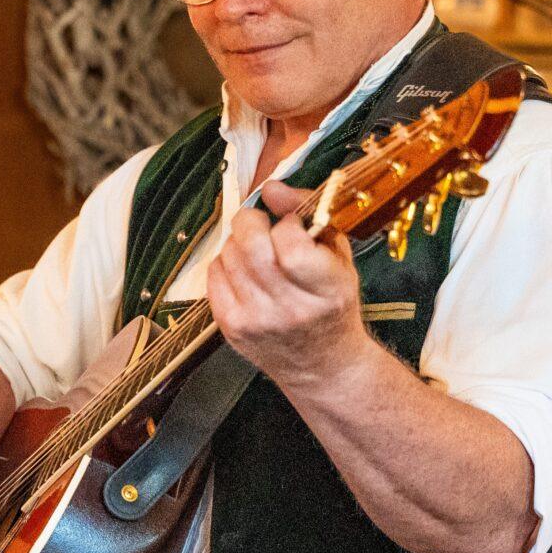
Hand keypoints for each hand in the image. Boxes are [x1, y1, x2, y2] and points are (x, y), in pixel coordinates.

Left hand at [205, 181, 367, 388]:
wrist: (322, 365)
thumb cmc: (332, 302)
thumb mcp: (338, 254)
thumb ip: (309, 212)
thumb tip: (270, 187)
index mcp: (327, 289)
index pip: (290, 244)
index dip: (287, 224)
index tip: (294, 229)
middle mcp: (290, 308)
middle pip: (250, 246)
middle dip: (252, 222)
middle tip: (263, 227)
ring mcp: (256, 320)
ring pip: (228, 255)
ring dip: (239, 243)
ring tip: (258, 252)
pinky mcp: (231, 327)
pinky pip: (213, 275)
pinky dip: (225, 263)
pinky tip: (245, 272)